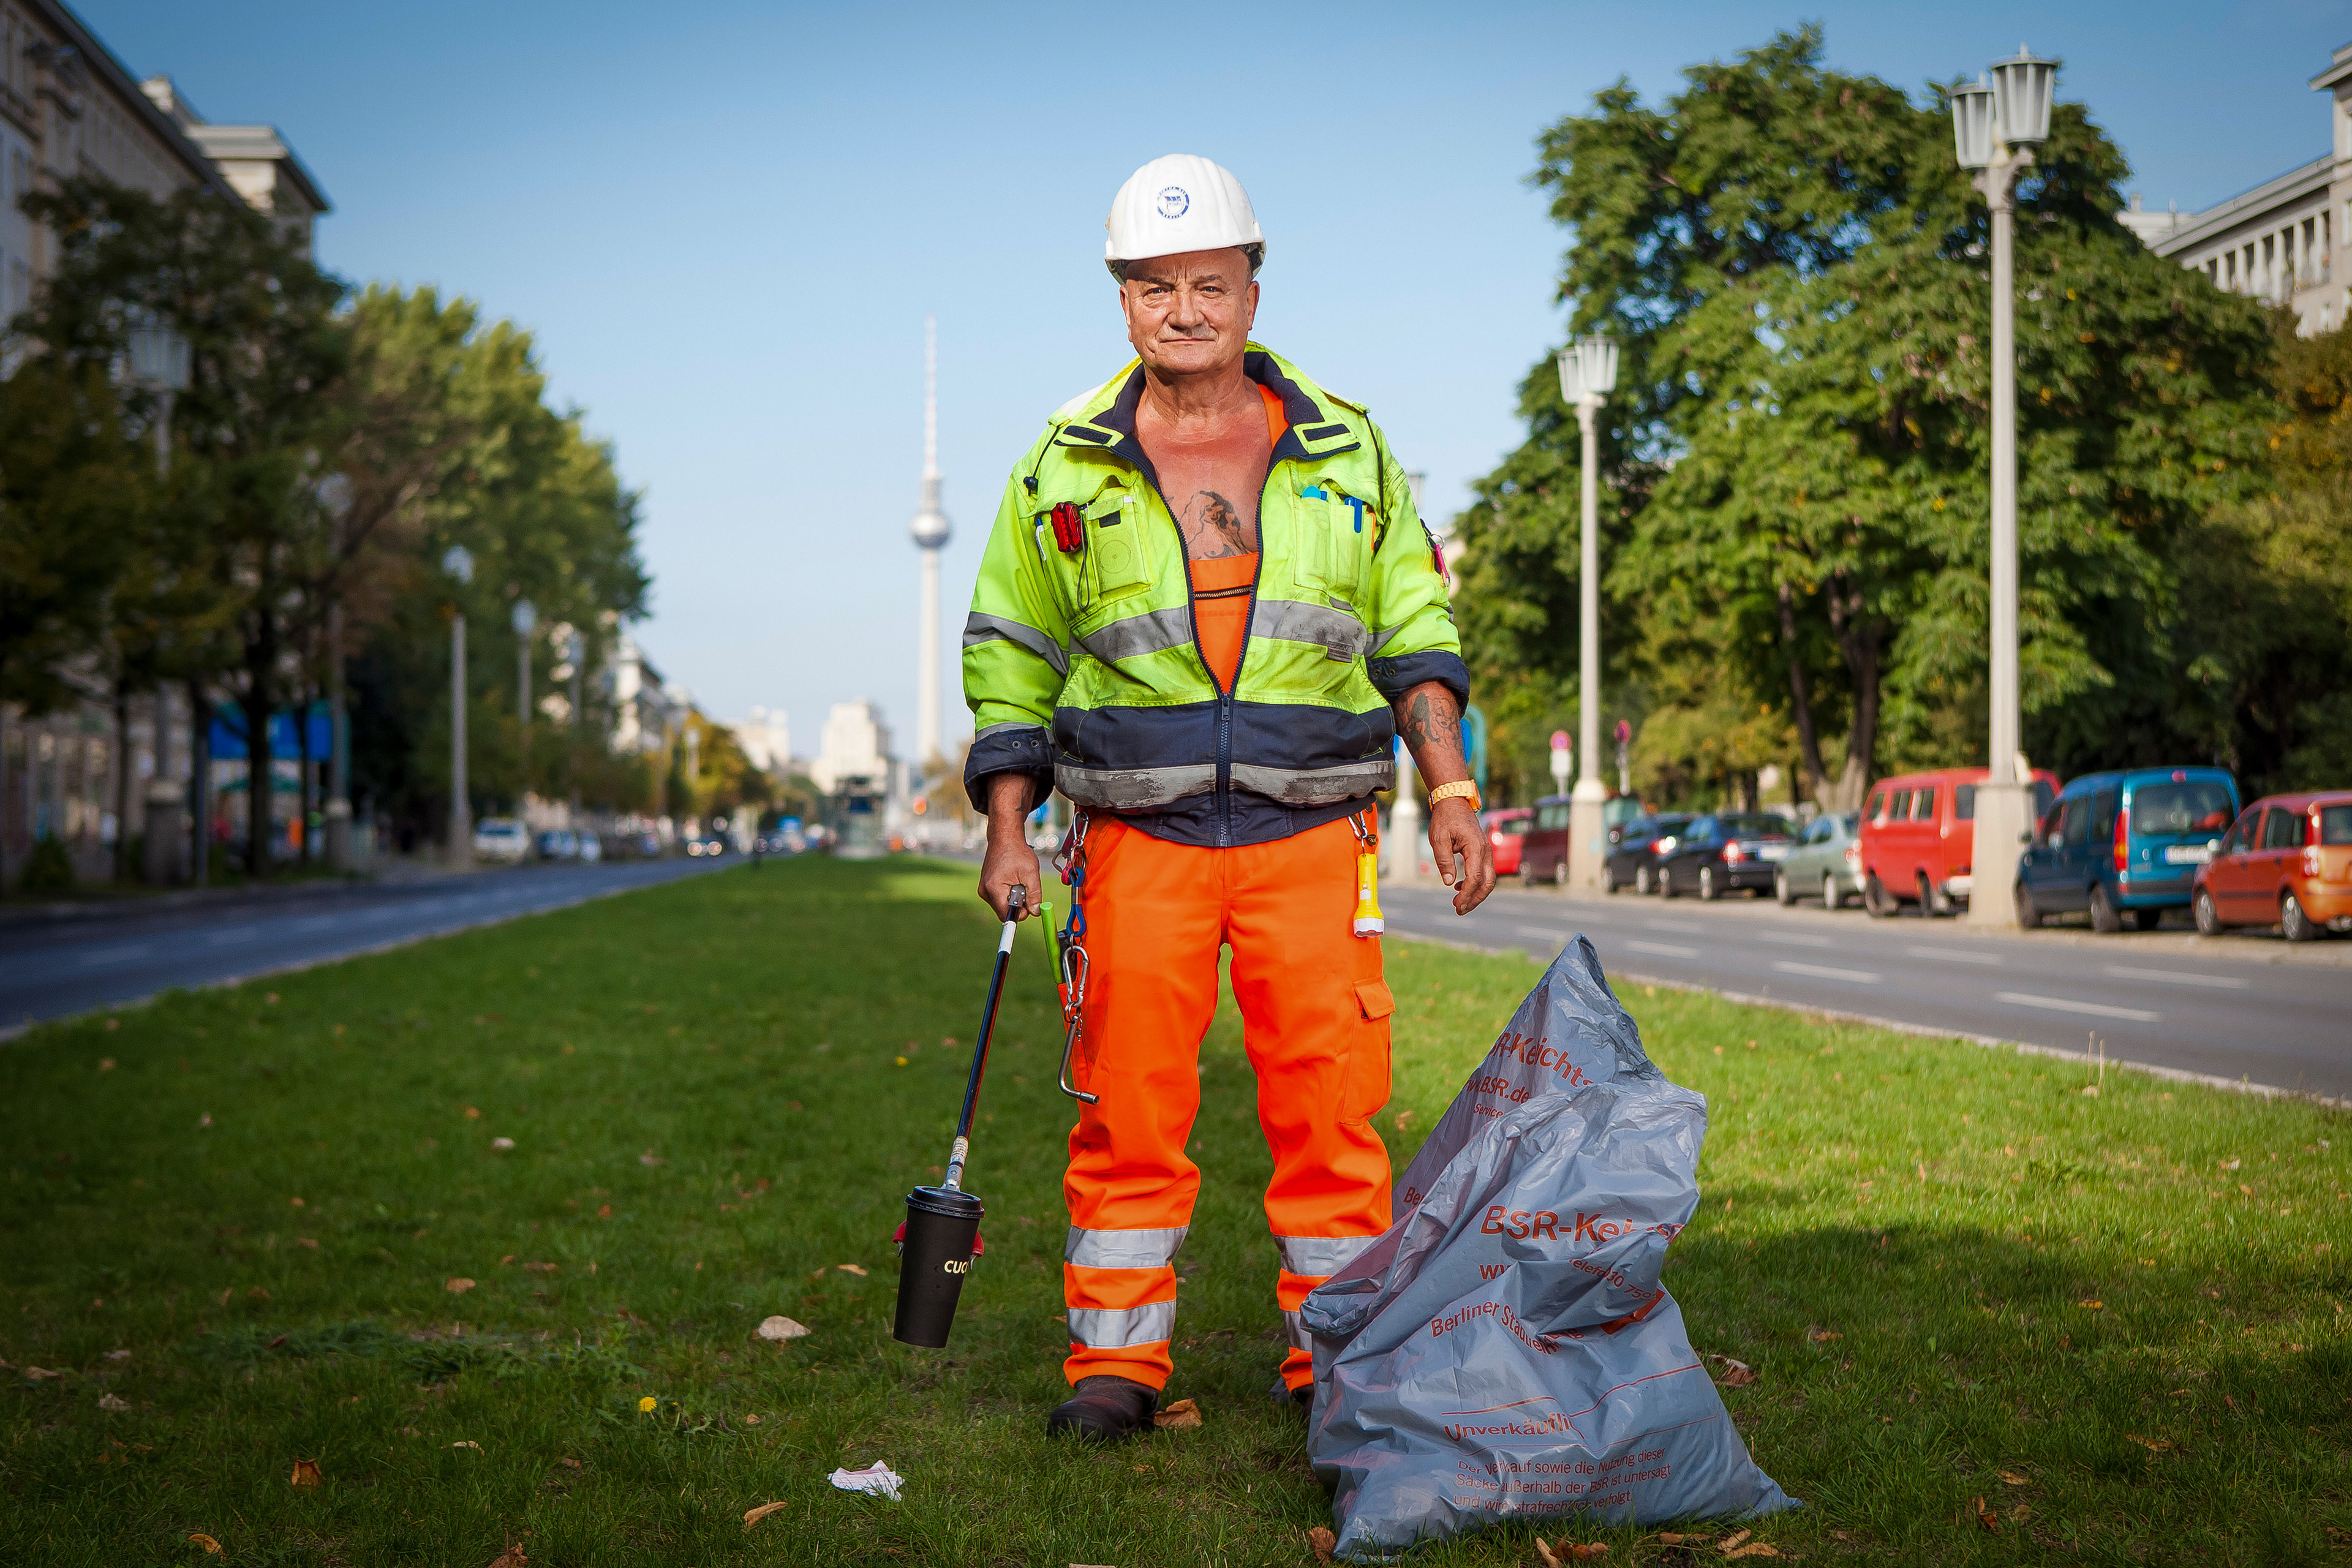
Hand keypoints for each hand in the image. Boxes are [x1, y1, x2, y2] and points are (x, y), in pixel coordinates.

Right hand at [978, 773, 1043, 920]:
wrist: (1004, 838)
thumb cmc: (1017, 852)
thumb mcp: (1031, 872)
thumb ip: (1034, 895)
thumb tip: (1035, 912)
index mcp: (994, 889)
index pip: (1007, 915)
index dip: (1021, 911)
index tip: (1028, 900)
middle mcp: (984, 891)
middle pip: (1004, 911)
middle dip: (1018, 903)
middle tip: (1023, 885)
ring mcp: (983, 889)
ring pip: (1002, 905)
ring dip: (1013, 897)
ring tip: (1016, 879)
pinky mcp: (985, 887)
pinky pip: (999, 898)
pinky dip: (1008, 893)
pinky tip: (1011, 879)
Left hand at [1428, 797, 1494, 914]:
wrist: (1454, 802)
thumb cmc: (1445, 818)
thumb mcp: (1439, 839)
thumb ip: (1444, 861)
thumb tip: (1449, 882)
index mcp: (1475, 847)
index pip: (1475, 877)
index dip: (1467, 894)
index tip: (1457, 905)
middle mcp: (1485, 851)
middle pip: (1488, 882)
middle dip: (1475, 899)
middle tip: (1460, 910)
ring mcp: (1486, 851)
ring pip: (1488, 879)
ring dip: (1476, 893)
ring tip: (1459, 904)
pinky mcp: (1482, 852)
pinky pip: (1483, 872)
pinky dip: (1475, 883)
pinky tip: (1459, 887)